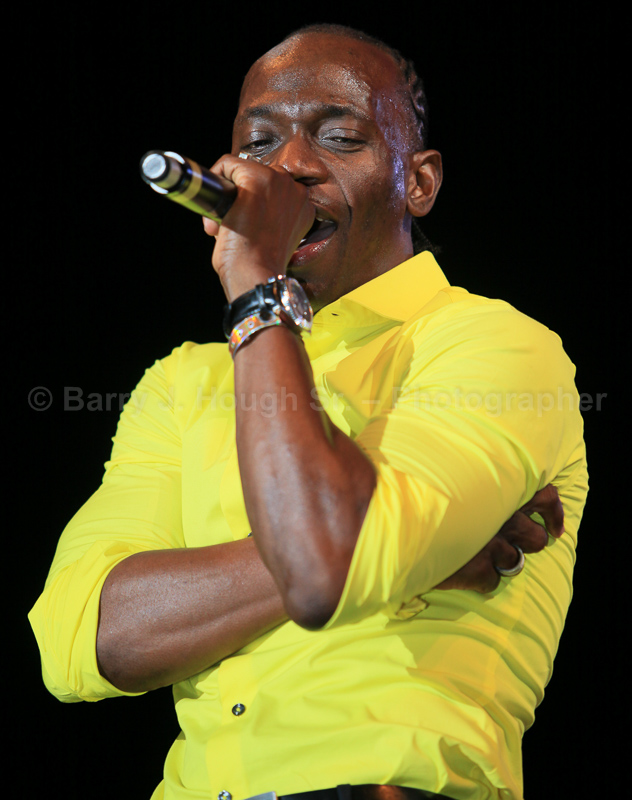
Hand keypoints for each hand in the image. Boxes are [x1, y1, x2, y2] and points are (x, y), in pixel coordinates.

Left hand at [202, 154, 314, 301]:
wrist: (256, 276)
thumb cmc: (260, 265)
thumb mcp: (275, 237)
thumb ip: (270, 217)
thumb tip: (243, 205)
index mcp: (303, 205)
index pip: (273, 189)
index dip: (252, 205)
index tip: (242, 226)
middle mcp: (295, 189)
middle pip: (258, 176)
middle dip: (238, 198)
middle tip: (228, 227)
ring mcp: (277, 182)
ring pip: (241, 169)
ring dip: (226, 194)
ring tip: (220, 226)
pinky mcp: (255, 179)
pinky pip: (228, 164)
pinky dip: (215, 180)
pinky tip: (214, 211)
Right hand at [434, 484, 564, 592]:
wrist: (393, 522)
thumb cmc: (421, 494)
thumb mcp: (453, 477)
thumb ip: (476, 482)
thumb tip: (494, 487)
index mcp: (500, 490)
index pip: (546, 495)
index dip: (554, 512)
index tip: (554, 527)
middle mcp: (501, 517)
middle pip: (537, 537)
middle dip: (528, 542)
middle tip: (511, 542)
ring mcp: (491, 546)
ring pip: (518, 562)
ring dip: (505, 561)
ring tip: (485, 557)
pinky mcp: (477, 570)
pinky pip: (491, 582)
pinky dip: (480, 580)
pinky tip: (464, 573)